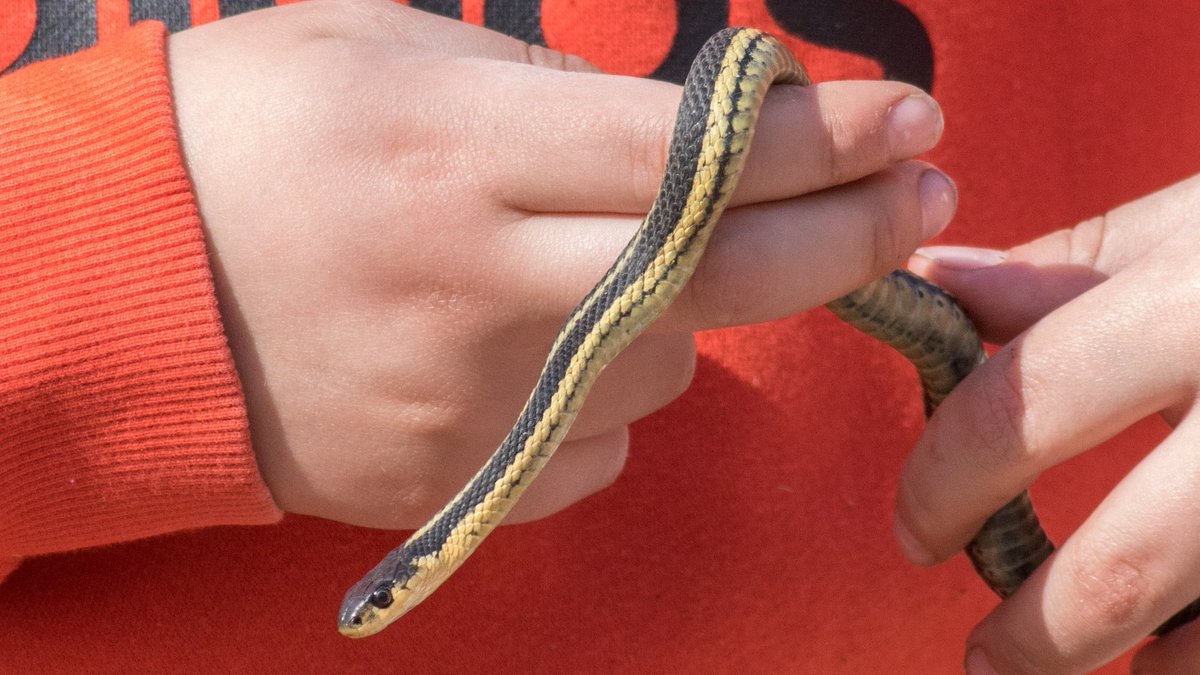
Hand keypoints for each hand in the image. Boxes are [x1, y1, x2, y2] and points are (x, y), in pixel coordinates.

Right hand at [168, 0, 951, 528]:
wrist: (120, 294)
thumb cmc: (245, 138)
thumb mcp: (379, 48)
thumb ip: (542, 85)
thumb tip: (680, 123)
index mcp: (462, 150)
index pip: (697, 151)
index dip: (822, 134)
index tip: (906, 117)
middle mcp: (484, 283)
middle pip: (728, 273)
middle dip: (851, 232)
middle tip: (920, 195)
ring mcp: (475, 399)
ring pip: (668, 365)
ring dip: (683, 311)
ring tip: (604, 270)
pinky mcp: (459, 479)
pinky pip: (601, 444)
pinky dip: (608, 394)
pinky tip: (538, 352)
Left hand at [894, 174, 1199, 672]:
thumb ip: (1068, 266)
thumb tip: (935, 281)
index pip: (1028, 402)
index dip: (945, 478)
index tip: (914, 526)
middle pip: (1127, 567)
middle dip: (1033, 637)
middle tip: (982, 659)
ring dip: (1132, 665)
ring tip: (1071, 661)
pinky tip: (1177, 654)